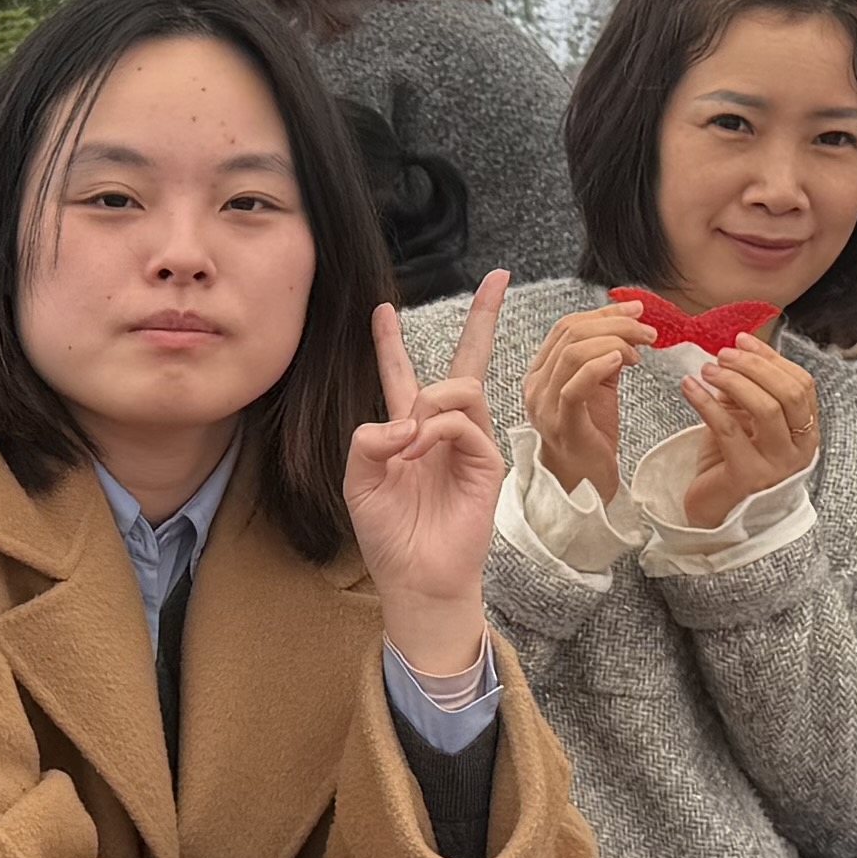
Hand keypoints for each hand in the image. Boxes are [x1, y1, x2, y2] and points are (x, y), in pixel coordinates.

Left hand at [354, 282, 510, 676]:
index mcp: (408, 431)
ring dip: (430, 404)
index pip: (402, 373)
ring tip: (407, 441)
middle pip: (466, 362)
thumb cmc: (388, 536)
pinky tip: (416, 453)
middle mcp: (442, 431)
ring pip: (462, 388)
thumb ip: (367, 441)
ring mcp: (469, 445)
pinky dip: (437, 431)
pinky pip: (465, 424)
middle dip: (483, 317)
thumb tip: (401, 419)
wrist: (415, 579)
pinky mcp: (487, 464)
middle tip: (498, 278)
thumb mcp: (358, 482)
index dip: (390, 341)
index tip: (382, 308)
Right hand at [514, 284, 644, 507]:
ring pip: (573, 353)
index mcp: (541, 372)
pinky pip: (574, 387)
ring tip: (641, 350)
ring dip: (614, 342)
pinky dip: (600, 366)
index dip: (603, 312)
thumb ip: (605, 358)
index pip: (566, 326)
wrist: (582, 486)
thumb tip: (628, 325)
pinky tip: (623, 360)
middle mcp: (536, 385)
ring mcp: (545, 405)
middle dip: (615, 324)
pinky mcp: (562, 425)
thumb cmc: (590, 439)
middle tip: (648, 332)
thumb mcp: (598, 389)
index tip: (636, 310)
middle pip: (571, 333)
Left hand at [669, 329, 821, 514]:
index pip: (801, 385)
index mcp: (806, 433)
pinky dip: (706, 402)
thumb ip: (748, 391)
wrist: (718, 516)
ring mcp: (776, 466)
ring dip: (734, 381)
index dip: (772, 358)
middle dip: (754, 366)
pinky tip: (689, 387)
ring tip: (706, 370)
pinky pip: (727, 429)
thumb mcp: (746, 423)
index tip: (742, 340)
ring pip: (765, 408)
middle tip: (722, 354)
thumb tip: (737, 349)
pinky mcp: (747, 477)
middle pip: (788, 393)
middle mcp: (799, 451)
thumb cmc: (732, 464)